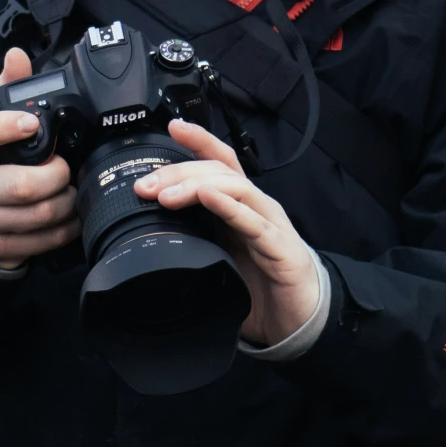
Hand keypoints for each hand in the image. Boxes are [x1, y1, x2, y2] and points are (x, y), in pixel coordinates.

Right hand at [0, 47, 79, 268]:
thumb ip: (4, 89)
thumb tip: (17, 56)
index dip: (2, 128)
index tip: (31, 123)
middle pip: (19, 185)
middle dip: (56, 174)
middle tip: (65, 166)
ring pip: (36, 216)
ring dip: (66, 202)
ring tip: (72, 188)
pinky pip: (41, 243)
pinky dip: (64, 229)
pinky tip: (69, 215)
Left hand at [134, 119, 323, 346]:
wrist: (299, 320)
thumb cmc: (259, 286)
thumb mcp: (217, 258)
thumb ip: (192, 242)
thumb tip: (147, 237)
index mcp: (240, 207)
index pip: (220, 163)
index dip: (199, 141)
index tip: (172, 126)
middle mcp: (256, 208)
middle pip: (219, 172)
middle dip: (180, 172)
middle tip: (146, 185)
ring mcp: (270, 225)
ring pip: (235, 188)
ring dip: (197, 186)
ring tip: (167, 195)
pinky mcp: (281, 249)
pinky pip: (254, 223)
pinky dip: (230, 207)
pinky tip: (210, 198)